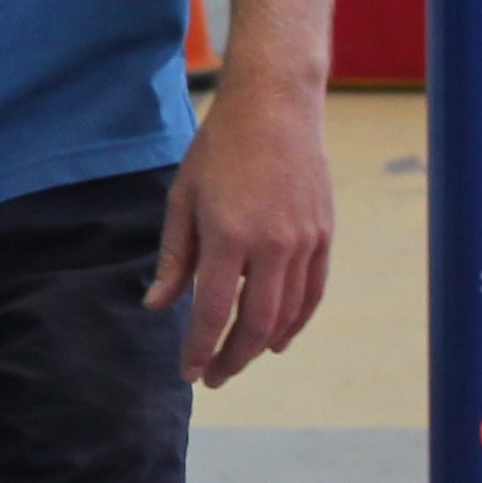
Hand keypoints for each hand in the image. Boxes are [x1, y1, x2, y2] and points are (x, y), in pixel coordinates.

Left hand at [144, 72, 333, 386]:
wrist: (276, 105)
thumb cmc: (219, 149)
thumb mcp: (182, 199)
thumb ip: (174, 258)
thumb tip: (157, 307)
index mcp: (229, 235)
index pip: (214, 312)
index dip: (199, 349)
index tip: (188, 372)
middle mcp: (273, 244)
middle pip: (255, 324)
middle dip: (232, 358)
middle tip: (213, 377)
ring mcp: (305, 240)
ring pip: (287, 313)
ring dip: (262, 346)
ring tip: (238, 360)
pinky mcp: (324, 234)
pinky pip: (312, 292)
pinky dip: (295, 321)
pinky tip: (276, 339)